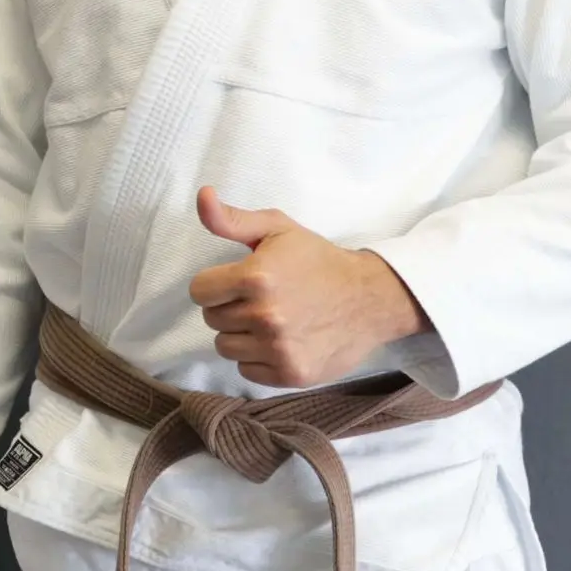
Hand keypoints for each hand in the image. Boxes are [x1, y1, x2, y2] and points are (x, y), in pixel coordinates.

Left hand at [189, 187, 427, 387]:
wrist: (371, 298)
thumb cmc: (318, 259)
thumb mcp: (277, 229)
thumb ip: (232, 218)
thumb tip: (202, 196)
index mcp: (256, 278)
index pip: (200, 292)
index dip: (214, 285)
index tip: (235, 282)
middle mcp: (265, 316)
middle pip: (212, 319)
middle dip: (229, 307)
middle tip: (260, 299)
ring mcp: (279, 349)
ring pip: (225, 347)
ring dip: (240, 335)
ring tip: (269, 320)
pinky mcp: (292, 374)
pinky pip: (247, 371)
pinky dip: (257, 359)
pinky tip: (280, 340)